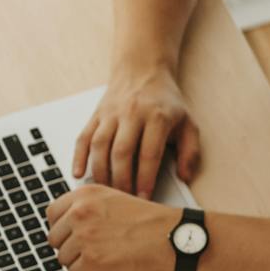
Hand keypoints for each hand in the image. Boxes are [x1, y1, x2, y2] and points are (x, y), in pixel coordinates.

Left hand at [46, 184, 179, 270]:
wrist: (171, 236)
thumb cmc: (149, 221)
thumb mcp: (114, 199)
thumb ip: (87, 207)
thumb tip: (66, 225)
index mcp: (85, 195)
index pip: (51, 213)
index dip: (61, 227)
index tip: (69, 233)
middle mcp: (80, 213)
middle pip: (54, 238)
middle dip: (70, 247)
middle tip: (92, 248)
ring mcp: (84, 237)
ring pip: (63, 258)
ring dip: (80, 262)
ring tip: (104, 256)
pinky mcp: (91, 261)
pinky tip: (106, 267)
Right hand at [73, 64, 200, 195]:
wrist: (142, 70)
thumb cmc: (166, 102)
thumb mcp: (188, 123)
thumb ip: (191, 152)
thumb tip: (185, 176)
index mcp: (157, 116)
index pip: (149, 153)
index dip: (146, 178)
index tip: (144, 197)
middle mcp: (131, 113)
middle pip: (121, 152)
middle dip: (121, 180)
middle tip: (123, 200)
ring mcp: (110, 114)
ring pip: (100, 146)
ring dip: (100, 172)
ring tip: (104, 193)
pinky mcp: (96, 115)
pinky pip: (83, 137)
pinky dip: (79, 157)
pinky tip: (79, 174)